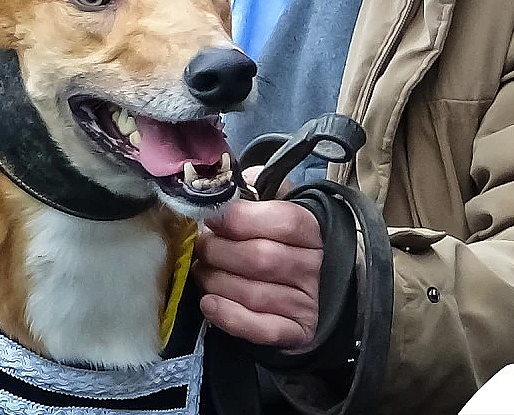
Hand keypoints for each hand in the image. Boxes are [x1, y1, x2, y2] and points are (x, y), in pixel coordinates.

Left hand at [194, 198, 322, 350]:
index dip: (238, 219)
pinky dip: (229, 316)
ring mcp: (307, 302)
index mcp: (310, 230)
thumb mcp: (272, 208)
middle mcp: (313, 266)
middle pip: (260, 258)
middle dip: (217, 252)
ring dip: (215, 282)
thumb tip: (225, 180)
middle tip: (201, 248)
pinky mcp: (297, 332)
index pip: (281, 220)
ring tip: (202, 272)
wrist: (305, 287)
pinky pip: (261, 328)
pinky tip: (209, 304)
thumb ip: (253, 191)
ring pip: (254, 294)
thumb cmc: (277, 241)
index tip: (210, 217)